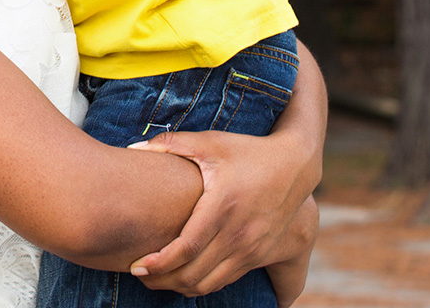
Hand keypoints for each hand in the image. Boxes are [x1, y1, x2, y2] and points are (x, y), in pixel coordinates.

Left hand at [124, 128, 316, 296]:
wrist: (295, 166)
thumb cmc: (247, 151)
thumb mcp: (211, 142)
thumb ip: (171, 143)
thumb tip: (133, 146)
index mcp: (222, 207)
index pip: (186, 248)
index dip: (159, 262)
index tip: (136, 265)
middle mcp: (238, 234)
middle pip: (194, 273)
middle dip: (161, 279)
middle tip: (137, 273)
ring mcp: (251, 248)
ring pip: (210, 283)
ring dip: (180, 287)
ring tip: (156, 278)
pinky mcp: (260, 255)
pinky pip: (226, 280)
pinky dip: (202, 284)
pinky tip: (183, 275)